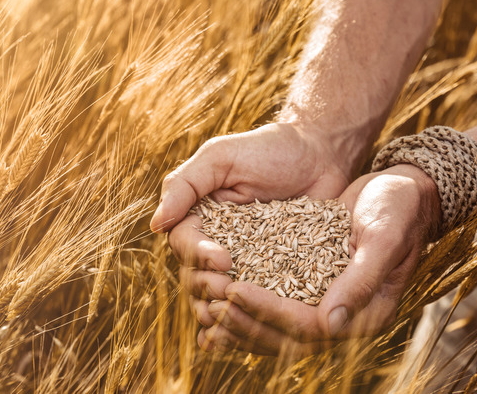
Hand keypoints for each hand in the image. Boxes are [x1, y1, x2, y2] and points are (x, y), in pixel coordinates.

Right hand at [150, 121, 357, 352]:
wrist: (320, 154)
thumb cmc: (268, 149)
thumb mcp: (221, 157)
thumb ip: (185, 185)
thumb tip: (155, 224)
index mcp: (198, 216)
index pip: (184, 244)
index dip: (199, 256)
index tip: (224, 259)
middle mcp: (216, 241)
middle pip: (196, 275)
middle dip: (208, 286)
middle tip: (231, 288)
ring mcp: (245, 260)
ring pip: (220, 294)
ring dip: (224, 307)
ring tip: (239, 311)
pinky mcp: (274, 273)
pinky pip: (258, 297)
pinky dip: (251, 314)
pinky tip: (256, 328)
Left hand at [192, 164, 440, 354]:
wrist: (402, 191)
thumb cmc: (397, 208)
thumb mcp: (383, 237)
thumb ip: (360, 280)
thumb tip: (329, 324)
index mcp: (366, 312)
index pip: (307, 326)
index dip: (268, 311)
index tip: (234, 290)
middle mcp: (344, 316)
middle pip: (286, 336)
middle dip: (246, 321)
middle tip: (210, 304)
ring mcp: (326, 305)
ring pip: (276, 329)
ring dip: (241, 323)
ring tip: (205, 311)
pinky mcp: (311, 288)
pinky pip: (275, 308)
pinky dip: (246, 310)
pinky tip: (217, 304)